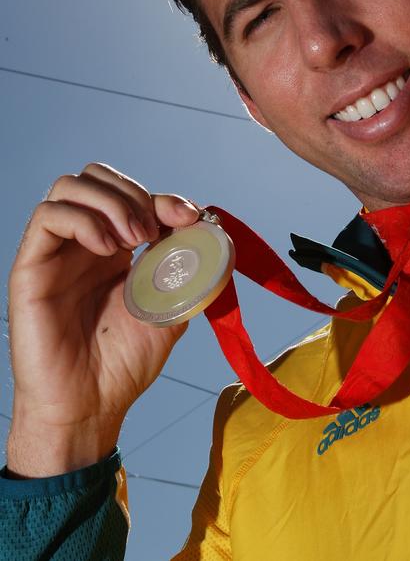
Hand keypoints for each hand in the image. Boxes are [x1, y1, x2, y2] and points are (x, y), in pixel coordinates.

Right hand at [7, 163, 198, 476]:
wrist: (90, 407)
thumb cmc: (124, 363)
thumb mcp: (170, 307)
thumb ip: (184, 266)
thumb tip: (204, 225)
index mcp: (115, 248)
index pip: (132, 194)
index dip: (163, 197)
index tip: (189, 216)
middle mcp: (84, 243)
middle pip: (97, 177)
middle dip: (134, 192)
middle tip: (153, 231)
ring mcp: (57, 252)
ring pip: (70, 186)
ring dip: (111, 202)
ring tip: (133, 239)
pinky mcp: (32, 266)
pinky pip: (49, 216)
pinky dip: (85, 219)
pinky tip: (108, 248)